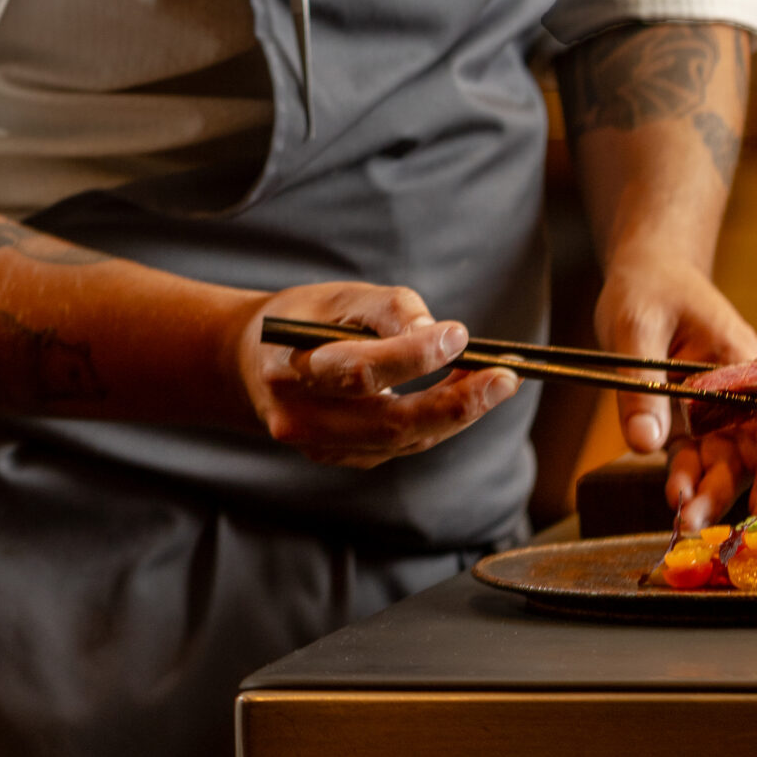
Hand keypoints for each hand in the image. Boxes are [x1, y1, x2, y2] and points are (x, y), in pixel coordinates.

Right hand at [236, 280, 519, 470]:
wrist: (251, 365)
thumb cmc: (303, 321)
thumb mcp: (339, 297)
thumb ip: (390, 309)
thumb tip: (439, 335)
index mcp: (290, 369)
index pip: (360, 372)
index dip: (414, 356)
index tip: (460, 335)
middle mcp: (300, 419)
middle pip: (389, 423)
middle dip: (455, 403)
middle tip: (504, 378)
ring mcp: (319, 448)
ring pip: (402, 441)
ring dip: (456, 414)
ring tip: (495, 382)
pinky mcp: (341, 459)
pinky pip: (399, 447)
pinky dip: (437, 423)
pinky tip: (464, 397)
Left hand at [595, 253, 756, 529]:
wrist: (646, 271)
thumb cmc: (650, 286)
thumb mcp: (637, 326)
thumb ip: (641, 385)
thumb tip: (645, 446)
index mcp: (743, 361)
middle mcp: (739, 389)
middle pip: (751, 452)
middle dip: (733, 493)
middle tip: (705, 526)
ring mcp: (717, 407)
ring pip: (724, 462)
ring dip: (708, 494)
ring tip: (683, 522)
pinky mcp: (693, 417)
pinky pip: (696, 456)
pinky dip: (687, 478)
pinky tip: (674, 496)